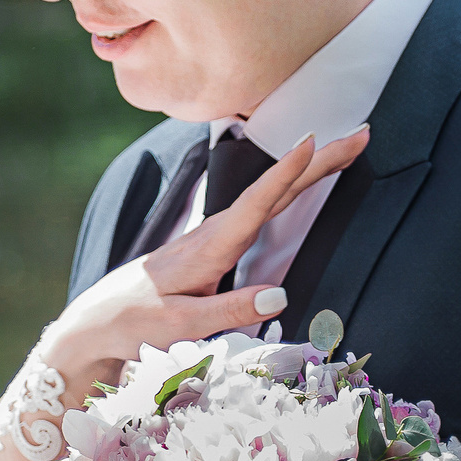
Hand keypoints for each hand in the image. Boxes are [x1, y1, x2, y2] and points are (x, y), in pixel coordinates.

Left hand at [46, 127, 369, 394]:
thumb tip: (282, 295)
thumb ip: (230, 310)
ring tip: (344, 149)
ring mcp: (217, 234)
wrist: (99, 319)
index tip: (316, 140)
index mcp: (210, 247)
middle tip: (361, 135)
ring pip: (272, 194)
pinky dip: (289, 187)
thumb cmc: (135, 321)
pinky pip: (263, 207)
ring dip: (311, 170)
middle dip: (320, 161)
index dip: (288, 172)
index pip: (257, 203)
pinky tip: (301, 182)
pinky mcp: (218, 243)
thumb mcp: (180, 325)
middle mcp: (216, 232)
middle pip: (276, 189)